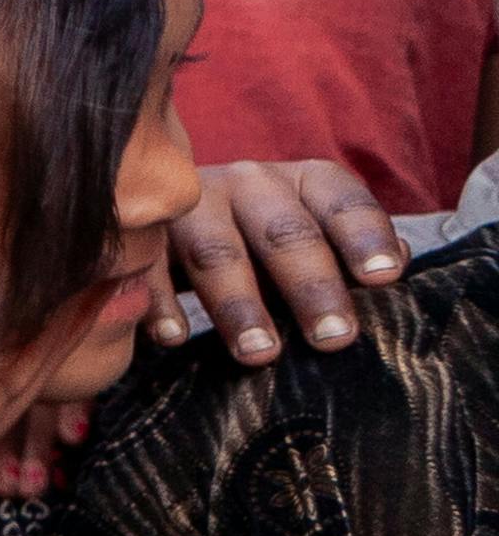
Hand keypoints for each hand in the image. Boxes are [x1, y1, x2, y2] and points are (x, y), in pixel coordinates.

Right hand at [158, 160, 401, 362]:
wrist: (170, 209)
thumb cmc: (260, 235)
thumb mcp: (310, 231)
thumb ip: (347, 248)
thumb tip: (395, 262)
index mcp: (303, 181)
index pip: (342, 204)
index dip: (363, 238)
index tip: (382, 278)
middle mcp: (249, 183)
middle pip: (284, 233)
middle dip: (310, 287)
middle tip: (333, 338)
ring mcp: (191, 204)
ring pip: (217, 253)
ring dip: (239, 306)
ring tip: (260, 354)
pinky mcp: (139, 231)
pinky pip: (147, 267)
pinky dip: (160, 303)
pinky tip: (174, 338)